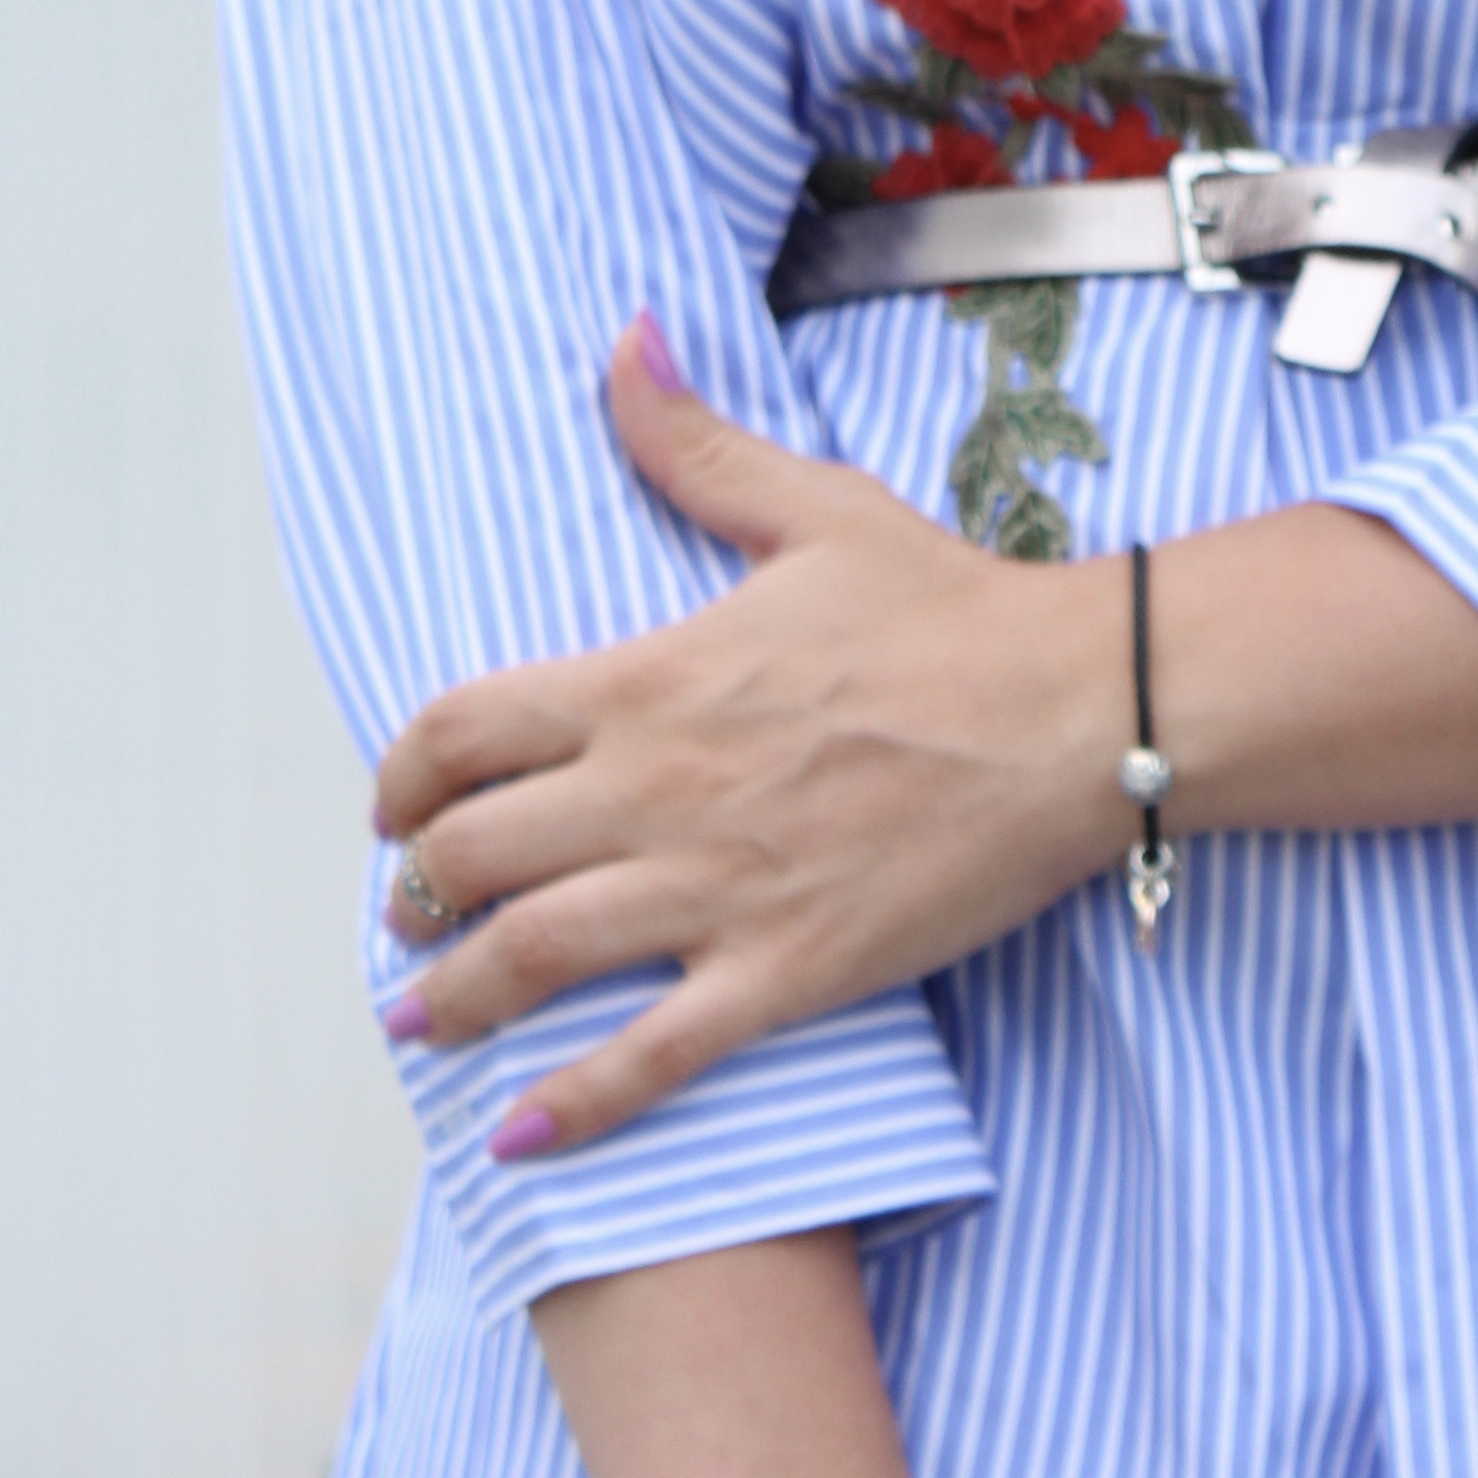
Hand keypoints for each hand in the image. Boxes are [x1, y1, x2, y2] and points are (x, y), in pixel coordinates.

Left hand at [373, 327, 1122, 1151]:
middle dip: (414, 892)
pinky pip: (649, 1058)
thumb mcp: (815, 508)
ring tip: (422, 1016)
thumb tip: (626, 341)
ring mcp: (716, 890)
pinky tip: (515, 1135)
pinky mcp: (785, 972)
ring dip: (451, 998)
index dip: (402, 777)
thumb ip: (694, 445)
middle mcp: (658, 789)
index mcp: (650, 679)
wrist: (1082, 708)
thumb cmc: (955, 610)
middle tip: (411, 914)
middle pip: (469, 855)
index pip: (462, 729)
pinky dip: (569, 1107)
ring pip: (530, 960)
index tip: (395, 807)